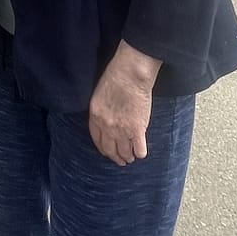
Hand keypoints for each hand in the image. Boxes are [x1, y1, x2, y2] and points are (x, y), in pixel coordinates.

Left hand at [87, 41, 162, 165]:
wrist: (131, 74)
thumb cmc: (116, 77)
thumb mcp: (99, 94)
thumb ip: (102, 109)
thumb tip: (107, 118)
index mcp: (95, 116)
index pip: (97, 139)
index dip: (103, 148)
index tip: (107, 152)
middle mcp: (106, 126)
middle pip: (110, 149)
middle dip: (115, 157)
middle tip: (121, 160)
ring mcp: (121, 129)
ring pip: (124, 151)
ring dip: (128, 156)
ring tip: (131, 158)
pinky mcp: (137, 129)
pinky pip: (139, 148)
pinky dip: (140, 152)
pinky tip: (141, 152)